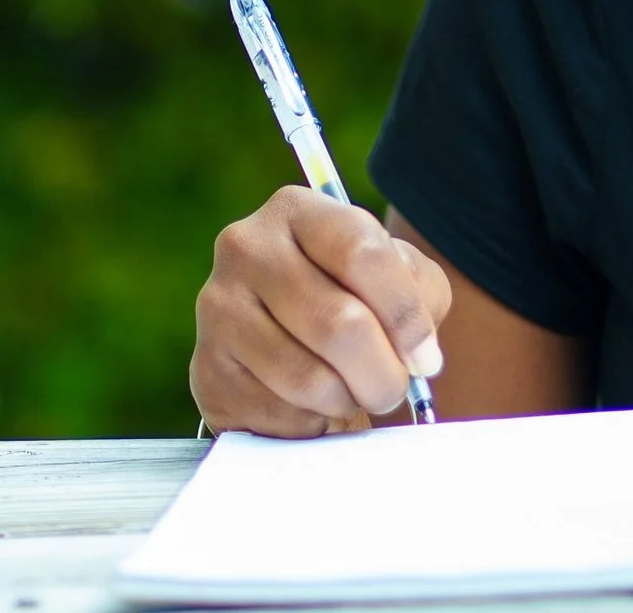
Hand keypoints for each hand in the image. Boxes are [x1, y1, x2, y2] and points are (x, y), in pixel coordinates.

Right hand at [190, 186, 451, 436]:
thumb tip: (418, 353)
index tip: (426, 358)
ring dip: (347, 400)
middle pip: (339, 323)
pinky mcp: (205, 369)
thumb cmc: (358, 297)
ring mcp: (218, 309)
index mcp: (299, 210)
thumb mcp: (401, 275)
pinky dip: (309, 422)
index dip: (405, 314)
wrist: (291, 337)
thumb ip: (419, 296)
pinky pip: (276, 413)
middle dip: (383, 372)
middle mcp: (247, 248)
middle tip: (394, 388)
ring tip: (354, 393)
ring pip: (307, 377)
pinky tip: (311, 405)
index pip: (362, 254)